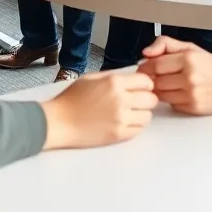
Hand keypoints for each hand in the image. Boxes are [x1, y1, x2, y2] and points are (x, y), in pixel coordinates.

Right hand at [41, 70, 157, 149]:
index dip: (146, 84)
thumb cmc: (72, 98)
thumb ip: (114, 76)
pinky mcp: (119, 135)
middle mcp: (121, 99)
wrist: (59, 121)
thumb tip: (134, 76)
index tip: (141, 87)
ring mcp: (121, 119)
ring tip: (130, 112)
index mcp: (114, 82)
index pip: (146, 82)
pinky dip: (135, 126)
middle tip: (137, 100)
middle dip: (146, 99)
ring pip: (148, 116)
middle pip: (151, 99)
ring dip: (141, 113)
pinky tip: (124, 122)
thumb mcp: (92, 78)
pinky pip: (139, 130)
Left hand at [137, 36, 211, 115]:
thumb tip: (146, 53)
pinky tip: (178, 93)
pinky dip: (171, 99)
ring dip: (159, 90)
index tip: (143, 68)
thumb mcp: (190, 47)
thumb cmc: (211, 66)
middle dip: (151, 79)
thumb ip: (165, 45)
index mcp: (188, 59)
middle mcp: (190, 77)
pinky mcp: (194, 108)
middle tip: (152, 76)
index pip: (155, 65)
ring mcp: (192, 94)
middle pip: (156, 81)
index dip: (145, 67)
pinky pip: (172, 105)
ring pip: (161, 95)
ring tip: (166, 84)